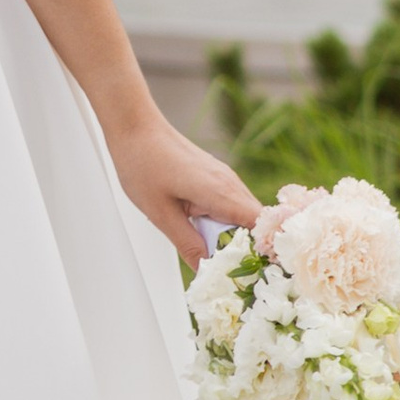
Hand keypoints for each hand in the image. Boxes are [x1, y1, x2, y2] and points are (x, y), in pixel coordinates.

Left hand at [97, 101, 253, 263]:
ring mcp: (224, 178)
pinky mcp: (215, 176)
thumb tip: (205, 271)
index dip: (266, 249)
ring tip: (215, 257)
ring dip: (233, 235)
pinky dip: (223, 222)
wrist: (133, 126)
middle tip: (231, 273)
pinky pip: (230, 205)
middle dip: (248, 248)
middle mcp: (230, 183)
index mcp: (221, 192)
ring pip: (243, 215)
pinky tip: (205, 233)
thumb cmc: (143, 164)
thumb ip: (187, 244)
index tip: (258, 272)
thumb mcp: (161, 213)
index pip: (262, 225)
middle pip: (256, 224)